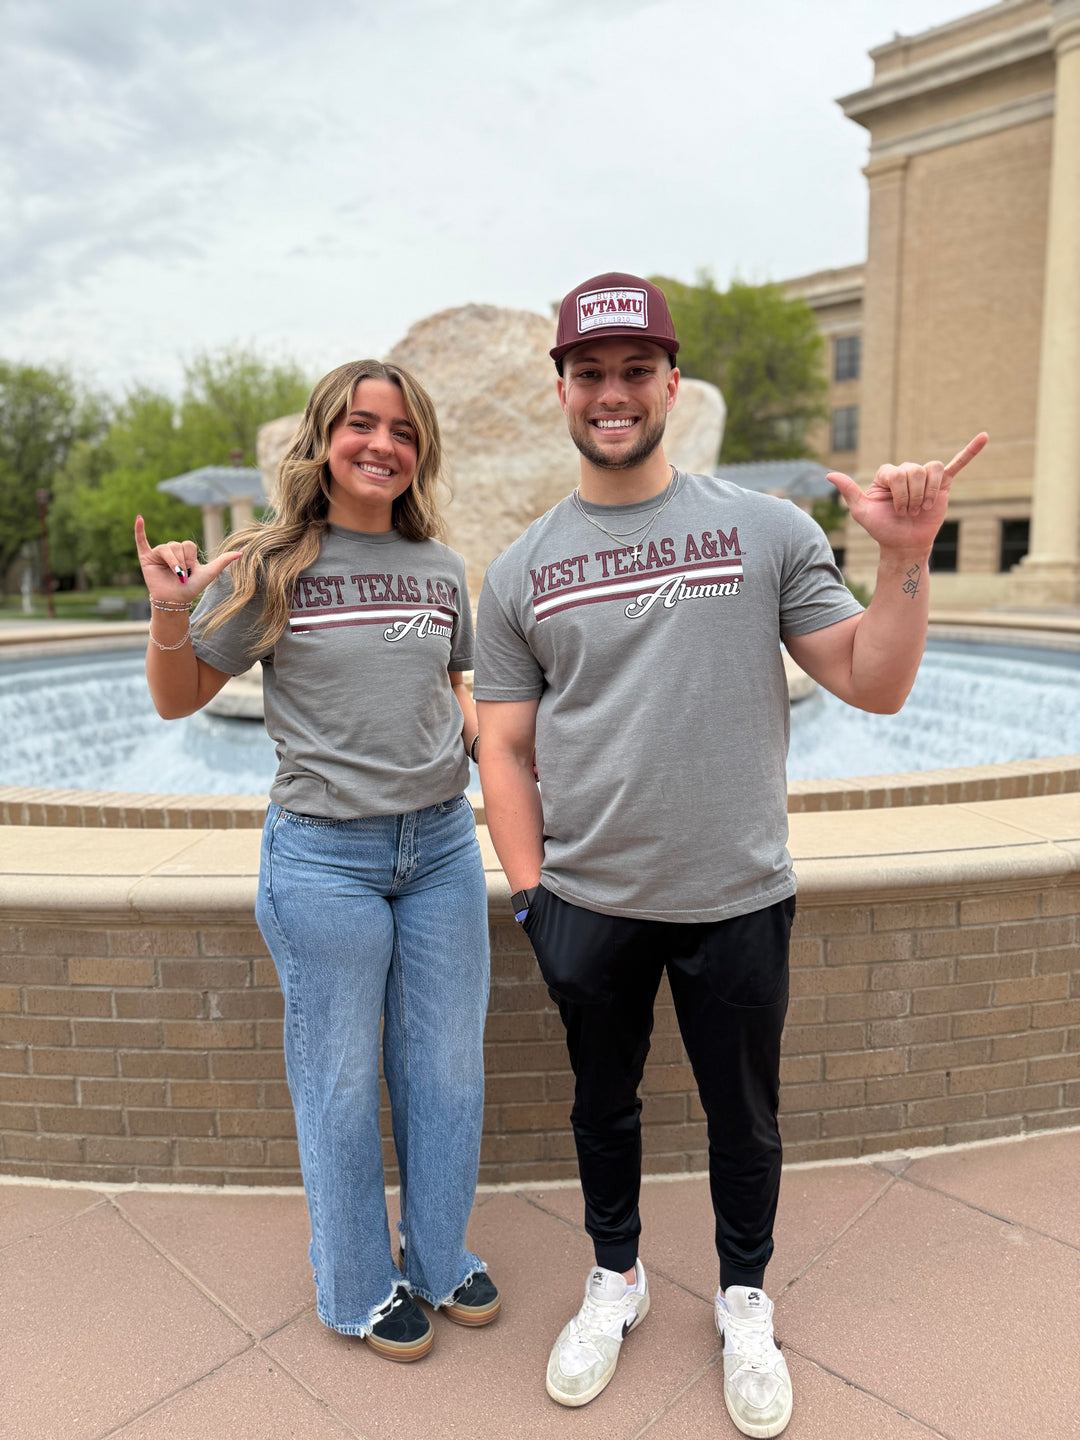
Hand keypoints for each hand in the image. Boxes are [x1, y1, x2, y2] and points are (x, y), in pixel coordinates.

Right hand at [134, 515, 241, 602]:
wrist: (174, 600)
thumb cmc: (191, 588)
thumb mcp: (209, 573)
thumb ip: (223, 561)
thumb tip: (241, 553)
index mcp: (185, 552)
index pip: (189, 544)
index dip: (191, 559)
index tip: (191, 572)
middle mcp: (172, 550)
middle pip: (178, 545)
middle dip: (182, 562)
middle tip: (181, 575)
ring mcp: (158, 553)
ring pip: (167, 548)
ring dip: (173, 562)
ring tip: (174, 574)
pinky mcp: (146, 558)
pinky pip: (141, 541)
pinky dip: (139, 529)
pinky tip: (139, 518)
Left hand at [827, 433, 987, 556]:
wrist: (904, 544)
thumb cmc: (881, 528)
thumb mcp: (861, 511)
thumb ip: (849, 491)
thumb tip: (827, 474)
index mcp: (888, 474)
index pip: (897, 471)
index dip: (898, 492)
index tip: (896, 511)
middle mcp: (907, 471)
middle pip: (914, 470)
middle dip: (911, 496)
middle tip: (909, 513)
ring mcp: (926, 478)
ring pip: (931, 469)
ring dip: (926, 492)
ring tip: (921, 508)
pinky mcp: (942, 485)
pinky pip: (957, 464)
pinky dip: (970, 451)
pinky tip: (984, 437)